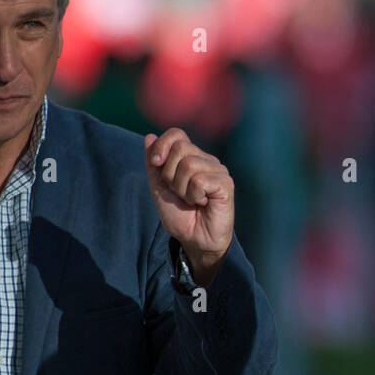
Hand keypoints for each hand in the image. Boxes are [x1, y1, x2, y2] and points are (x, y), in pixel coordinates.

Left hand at [144, 128, 233, 284]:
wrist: (196, 240)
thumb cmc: (181, 216)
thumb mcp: (160, 188)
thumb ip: (154, 164)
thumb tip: (149, 137)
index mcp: (191, 157)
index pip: (177, 134)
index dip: (162, 145)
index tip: (156, 164)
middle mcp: (207, 160)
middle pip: (180, 148)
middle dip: (170, 174)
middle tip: (179, 192)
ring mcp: (218, 170)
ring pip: (189, 164)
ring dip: (182, 188)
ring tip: (191, 200)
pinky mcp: (226, 183)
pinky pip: (200, 180)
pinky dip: (194, 195)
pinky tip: (202, 203)